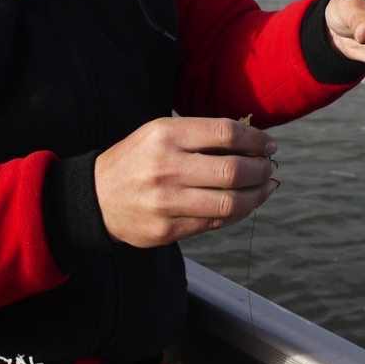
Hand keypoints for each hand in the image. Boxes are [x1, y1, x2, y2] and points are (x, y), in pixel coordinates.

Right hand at [93, 117, 278, 246]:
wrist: (95, 198)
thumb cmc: (137, 159)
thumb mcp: (160, 132)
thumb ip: (201, 134)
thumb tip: (251, 141)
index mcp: (166, 135)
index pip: (225, 133)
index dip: (255, 140)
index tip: (269, 145)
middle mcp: (166, 167)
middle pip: (232, 170)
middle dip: (261, 170)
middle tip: (269, 168)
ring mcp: (165, 203)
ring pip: (229, 203)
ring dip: (256, 195)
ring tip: (266, 187)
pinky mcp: (166, 231)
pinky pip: (214, 223)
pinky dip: (237, 214)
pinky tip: (245, 204)